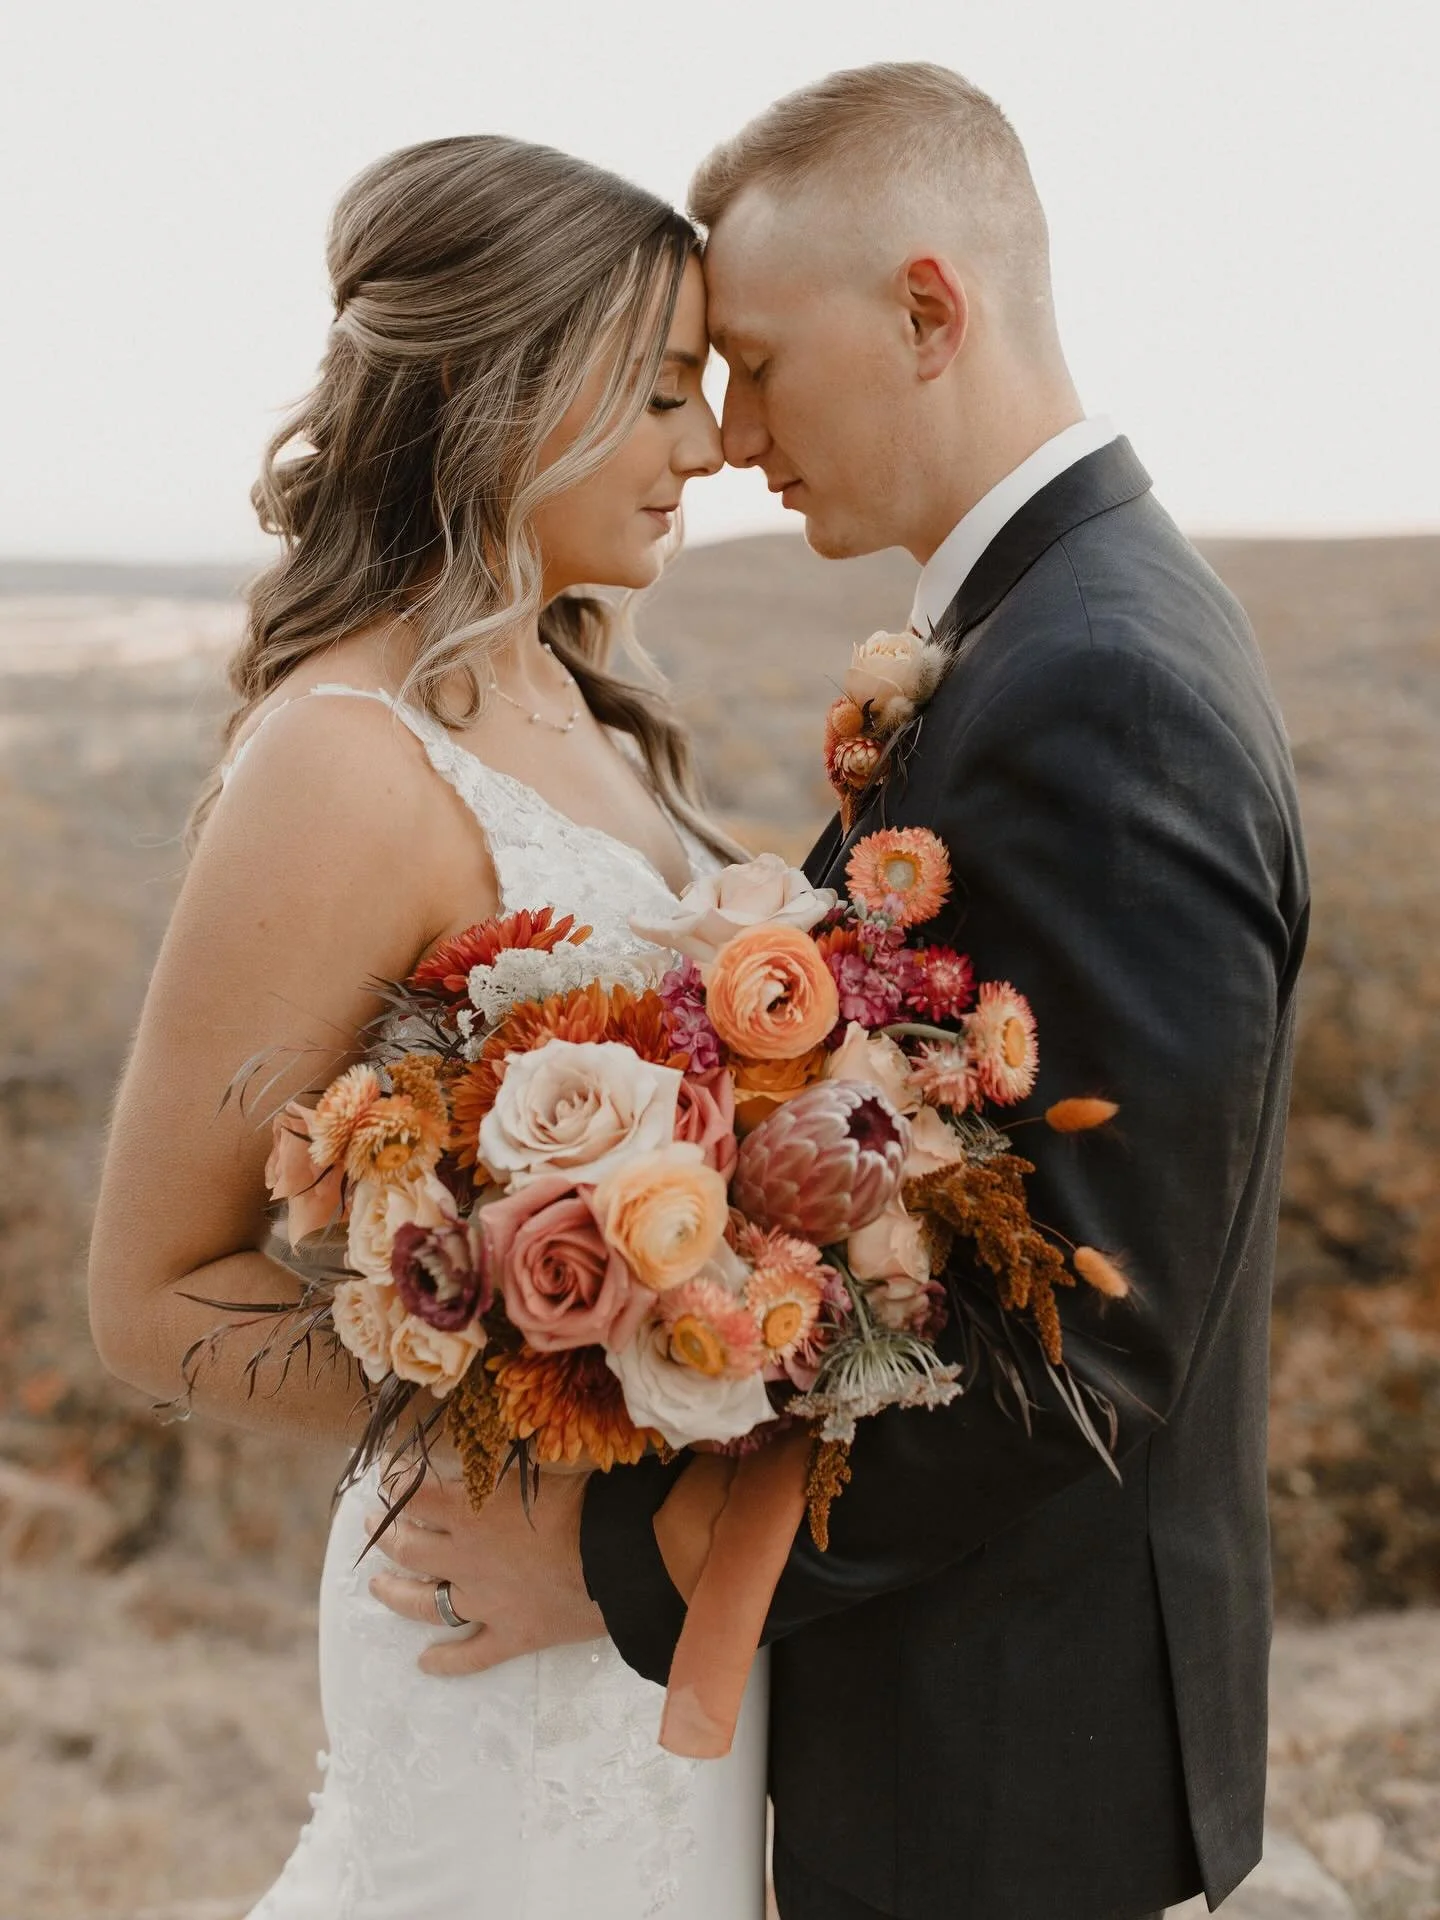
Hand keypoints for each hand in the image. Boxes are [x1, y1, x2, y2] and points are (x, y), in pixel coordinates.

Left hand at [366, 1463, 604, 1677]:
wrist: (621, 1556)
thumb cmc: (586, 1501)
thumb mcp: (539, 1469)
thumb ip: (505, 1468)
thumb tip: (489, 1449)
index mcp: (470, 1512)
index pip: (417, 1494)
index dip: (396, 1484)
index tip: (385, 1476)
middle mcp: (465, 1559)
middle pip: (410, 1548)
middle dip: (386, 1535)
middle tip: (372, 1528)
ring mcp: (484, 1603)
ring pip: (425, 1603)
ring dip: (396, 1593)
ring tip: (377, 1586)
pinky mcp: (511, 1635)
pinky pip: (470, 1656)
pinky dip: (447, 1661)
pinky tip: (425, 1663)